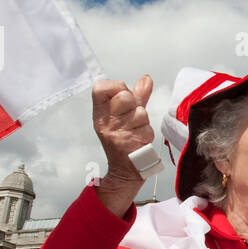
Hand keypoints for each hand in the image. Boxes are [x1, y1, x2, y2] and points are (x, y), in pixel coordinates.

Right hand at [91, 75, 153, 214]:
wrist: (125, 170)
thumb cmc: (123, 139)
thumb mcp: (126, 114)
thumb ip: (137, 95)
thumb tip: (146, 79)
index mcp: (100, 113)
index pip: (101, 87)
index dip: (116, 86)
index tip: (120, 95)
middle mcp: (106, 123)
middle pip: (124, 96)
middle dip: (134, 103)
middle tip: (130, 116)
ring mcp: (117, 134)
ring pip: (139, 112)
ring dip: (142, 120)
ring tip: (135, 130)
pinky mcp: (130, 144)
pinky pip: (147, 128)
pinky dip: (147, 133)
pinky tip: (139, 140)